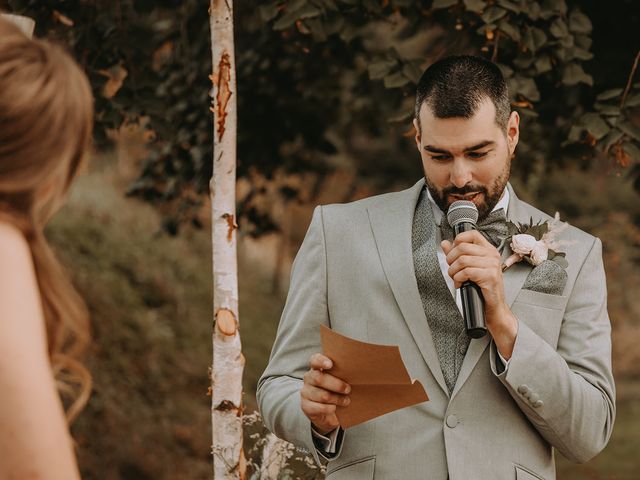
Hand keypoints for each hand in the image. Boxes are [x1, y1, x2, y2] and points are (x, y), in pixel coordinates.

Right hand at [301, 353, 350, 434]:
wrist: (327, 411)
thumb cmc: (336, 391)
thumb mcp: (339, 380)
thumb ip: (343, 374)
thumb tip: (360, 372)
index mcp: (317, 368)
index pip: (315, 360)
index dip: (321, 361)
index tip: (331, 365)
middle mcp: (309, 378)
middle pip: (319, 379)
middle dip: (336, 385)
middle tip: (348, 389)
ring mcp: (305, 392)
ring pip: (322, 395)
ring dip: (337, 399)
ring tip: (346, 401)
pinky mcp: (305, 406)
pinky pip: (319, 408)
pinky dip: (329, 408)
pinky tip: (334, 408)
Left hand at [442, 230, 517, 358]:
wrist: (493, 308)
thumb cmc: (482, 289)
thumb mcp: (469, 268)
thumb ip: (456, 254)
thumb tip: (445, 243)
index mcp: (488, 250)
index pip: (471, 234)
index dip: (458, 241)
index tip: (453, 252)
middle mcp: (492, 255)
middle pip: (462, 247)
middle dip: (451, 259)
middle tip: (452, 269)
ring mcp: (492, 265)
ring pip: (462, 260)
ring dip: (453, 271)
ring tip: (456, 278)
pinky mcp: (490, 276)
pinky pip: (466, 272)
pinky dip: (458, 279)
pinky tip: (461, 284)